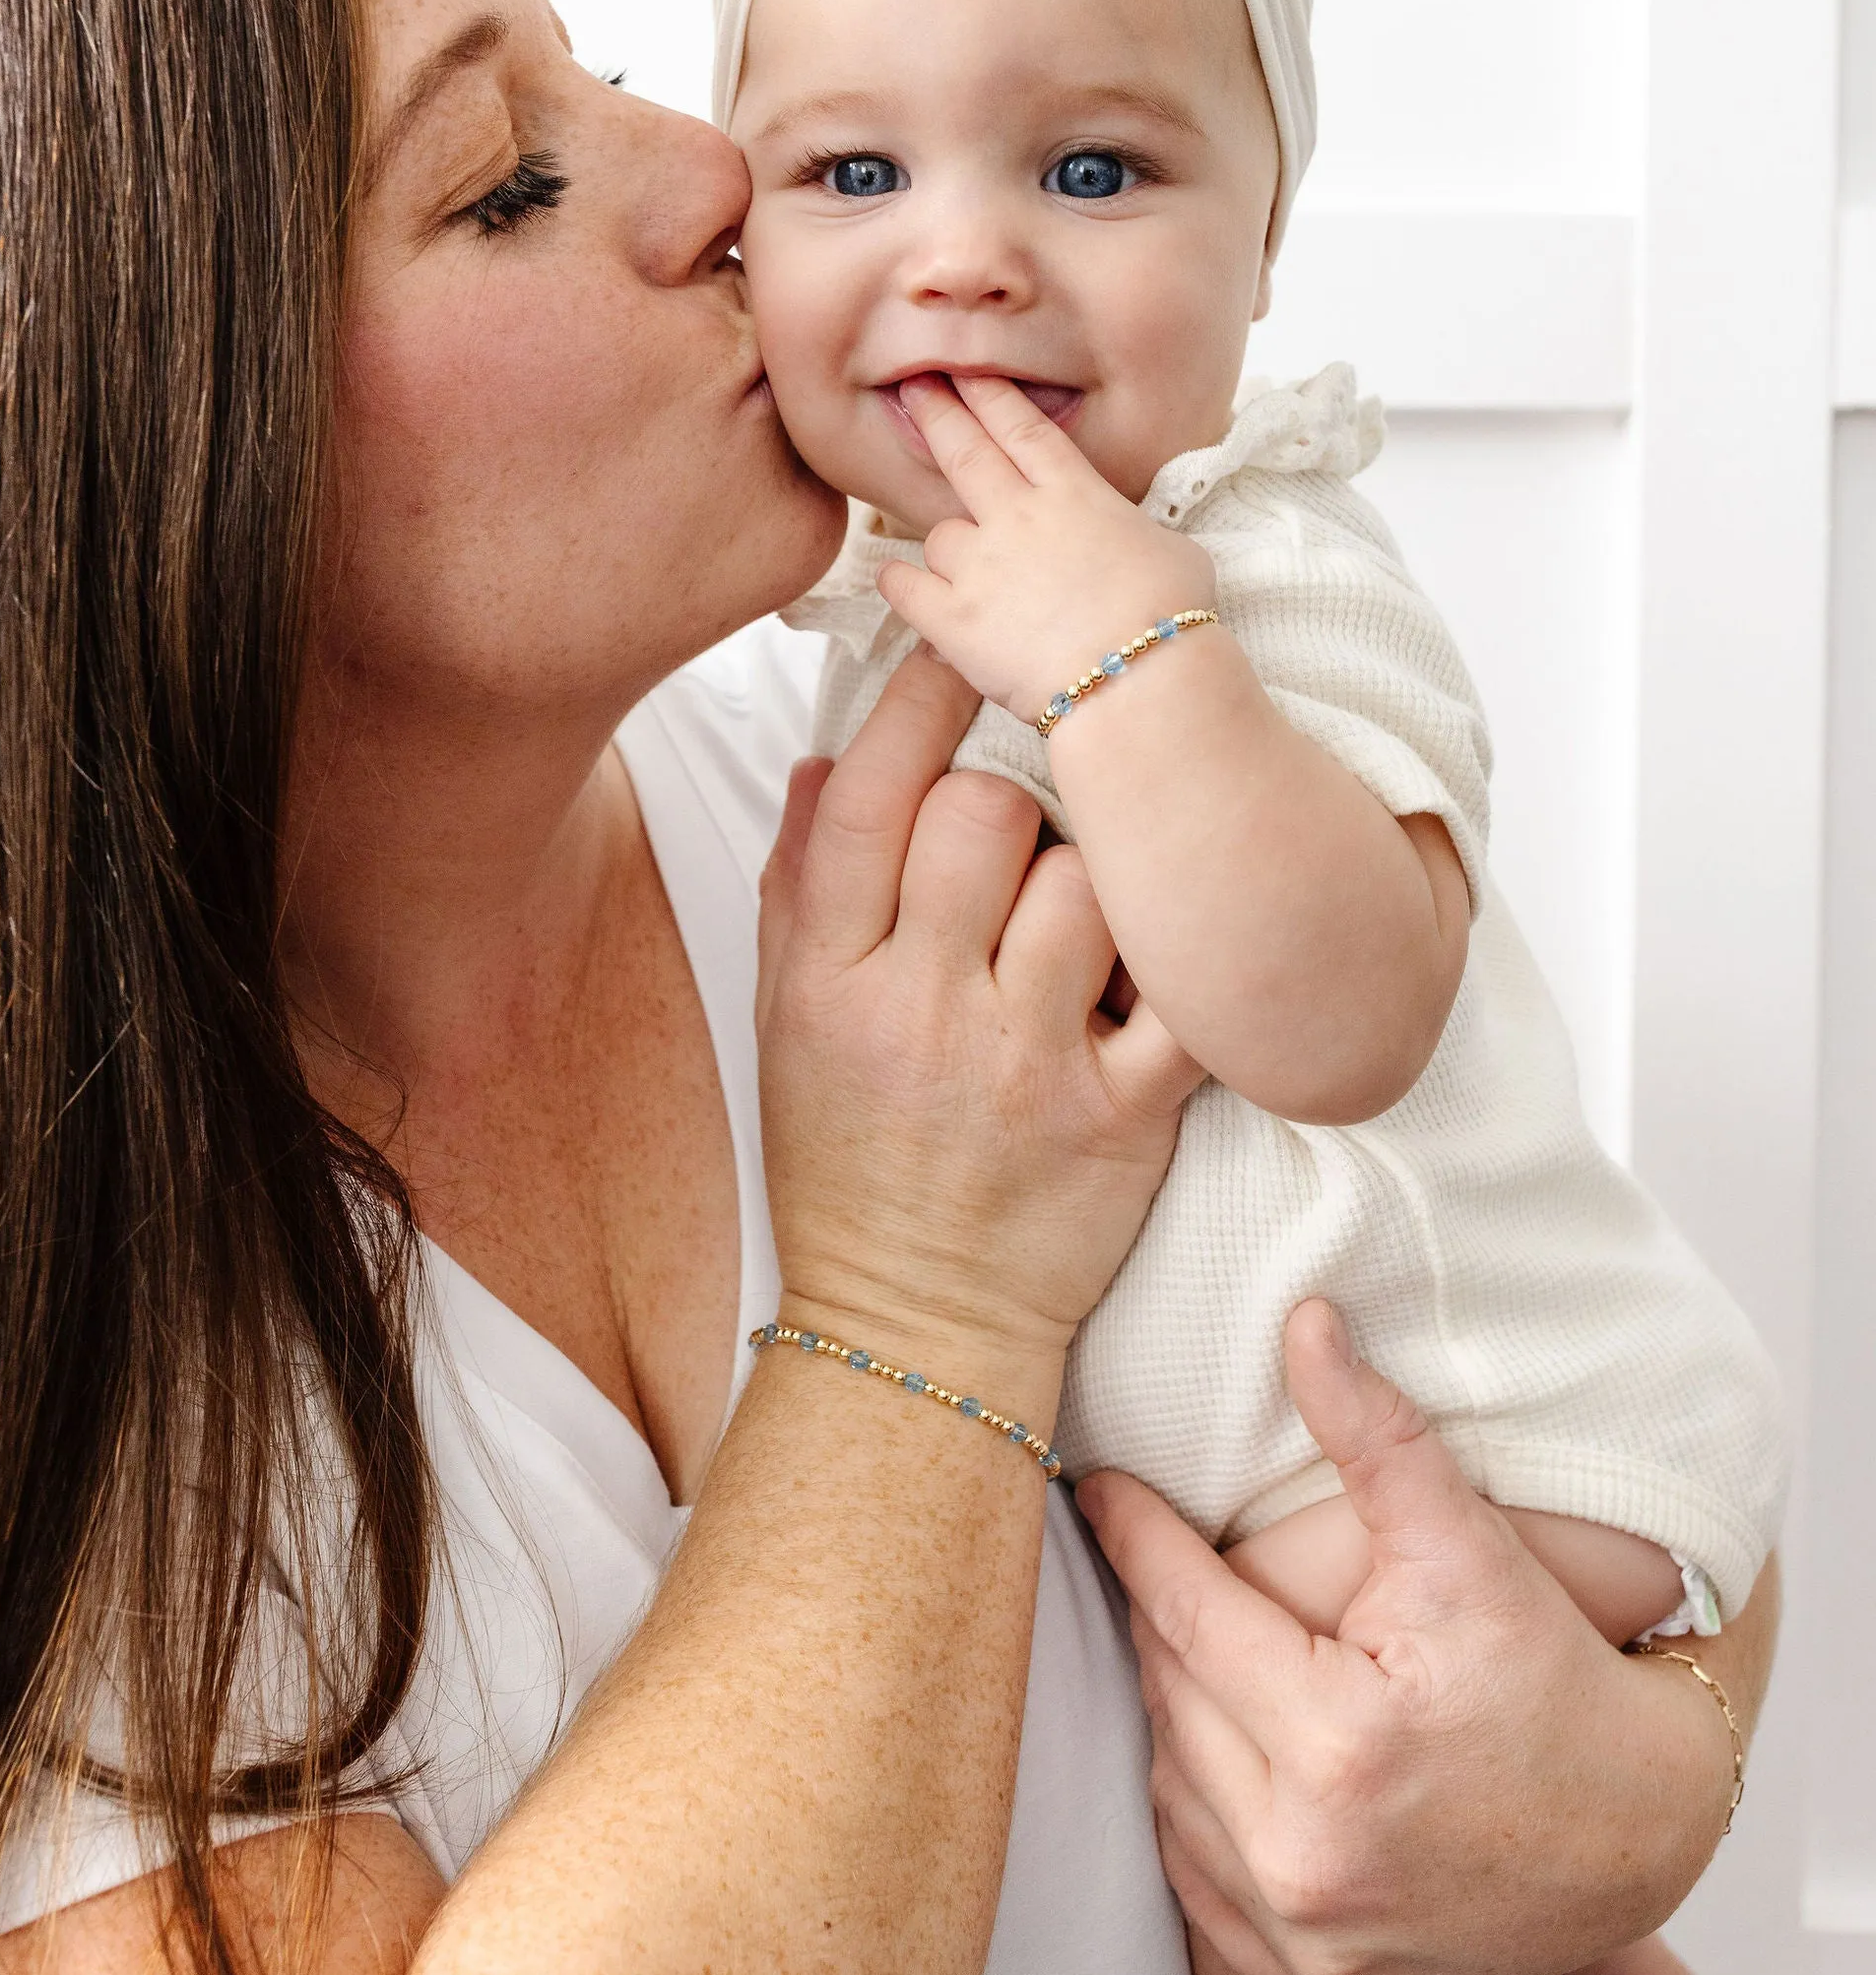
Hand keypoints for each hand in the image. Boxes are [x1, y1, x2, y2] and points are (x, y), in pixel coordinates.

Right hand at [756, 647, 1202, 1418]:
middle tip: (1032, 802)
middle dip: (1017, 784)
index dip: (917, 698)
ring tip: (1093, 884)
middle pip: (987, 814)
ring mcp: (1030, 1064)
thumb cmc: (850, 1166)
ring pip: (1090, 879)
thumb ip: (802, 889)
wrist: (916, 1328)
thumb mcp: (785, 1026)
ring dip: (1102, 860)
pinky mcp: (1126, 1115)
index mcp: (831, 981)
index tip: (957, 647)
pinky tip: (1180, 935)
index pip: (868, 799)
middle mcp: (924, 1013)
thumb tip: (823, 757)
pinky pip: (1178, 987)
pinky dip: (1189, 949)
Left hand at [875, 374, 1215, 724]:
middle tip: (914, 390)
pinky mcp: (952, 618)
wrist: (1139, 678)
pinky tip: (901, 584)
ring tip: (964, 569)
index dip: (990, 395)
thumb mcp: (1172, 550)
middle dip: (937, 413)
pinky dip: (900, 583)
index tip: (966, 373)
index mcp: (1074, 492)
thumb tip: (1128, 541)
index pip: (1022, 428)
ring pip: (938, 534)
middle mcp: (1018, 515)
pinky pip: (904, 586)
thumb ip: (1130, 533)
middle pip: (965, 451)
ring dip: (947, 545)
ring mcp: (980, 564)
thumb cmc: (1171, 617)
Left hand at [1076, 1301, 1744, 1974]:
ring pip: (1171, 1792)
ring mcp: (1309, 1945)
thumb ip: (1375, 1432)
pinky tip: (1221, 1759)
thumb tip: (1302, 1318)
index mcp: (1340, 1744)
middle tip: (1158, 1566)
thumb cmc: (1551, 1677)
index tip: (1098, 1487)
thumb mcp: (1467, 1546)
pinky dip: (1200, 1820)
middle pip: (1172, 1699)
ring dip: (1178, 1718)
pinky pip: (1200, 1889)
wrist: (1641, 1836)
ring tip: (1203, 1656)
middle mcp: (1311, 1860)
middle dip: (1166, 1625)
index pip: (1185, 1611)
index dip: (1136, 1536)